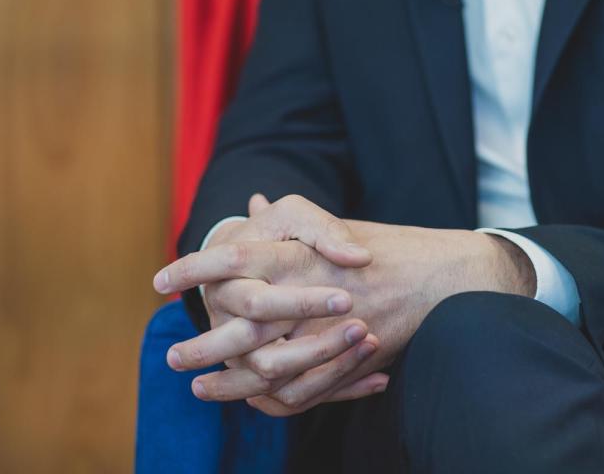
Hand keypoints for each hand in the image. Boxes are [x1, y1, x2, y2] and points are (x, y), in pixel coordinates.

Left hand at [159, 196, 536, 415]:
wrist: (443, 277)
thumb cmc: (384, 245)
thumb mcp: (331, 223)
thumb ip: (288, 220)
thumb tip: (255, 203)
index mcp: (298, 251)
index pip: (231, 258)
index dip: (192, 269)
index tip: (159, 280)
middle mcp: (307, 290)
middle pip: (238, 324)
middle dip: (200, 344)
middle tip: (171, 358)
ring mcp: (327, 330)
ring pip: (263, 366)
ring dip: (226, 384)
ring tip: (197, 388)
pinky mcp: (345, 362)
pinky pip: (299, 390)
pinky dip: (268, 400)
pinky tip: (247, 400)